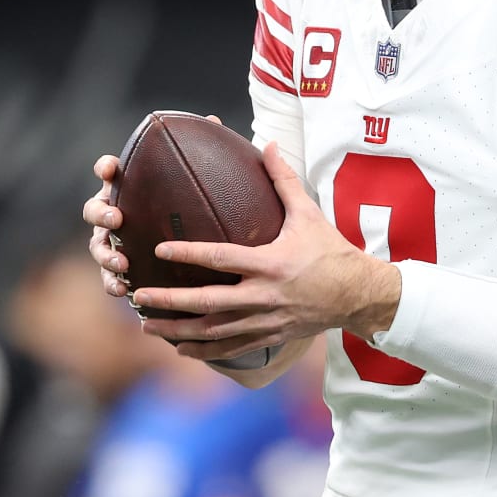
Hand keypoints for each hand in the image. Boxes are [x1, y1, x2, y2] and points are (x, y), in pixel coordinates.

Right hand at [82, 114, 226, 297]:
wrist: (194, 247)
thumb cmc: (193, 206)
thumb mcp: (201, 181)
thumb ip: (203, 154)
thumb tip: (212, 120)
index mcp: (129, 188)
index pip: (110, 171)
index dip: (105, 168)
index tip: (111, 168)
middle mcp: (115, 212)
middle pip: (95, 208)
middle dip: (100, 212)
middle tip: (118, 218)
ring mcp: (114, 242)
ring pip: (97, 245)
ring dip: (104, 253)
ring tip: (121, 262)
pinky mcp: (120, 269)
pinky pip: (109, 277)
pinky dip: (112, 282)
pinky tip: (124, 290)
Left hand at [129, 143, 399, 362]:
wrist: (358, 295)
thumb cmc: (332, 251)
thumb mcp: (309, 214)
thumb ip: (284, 181)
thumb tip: (269, 145)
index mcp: (271, 264)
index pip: (221, 258)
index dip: (188, 254)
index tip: (158, 250)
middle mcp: (264, 296)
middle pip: (208, 302)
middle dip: (169, 301)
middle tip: (138, 295)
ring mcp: (266, 320)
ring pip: (214, 331)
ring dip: (178, 330)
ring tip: (147, 325)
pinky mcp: (270, 336)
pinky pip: (231, 348)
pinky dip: (204, 351)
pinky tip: (180, 348)